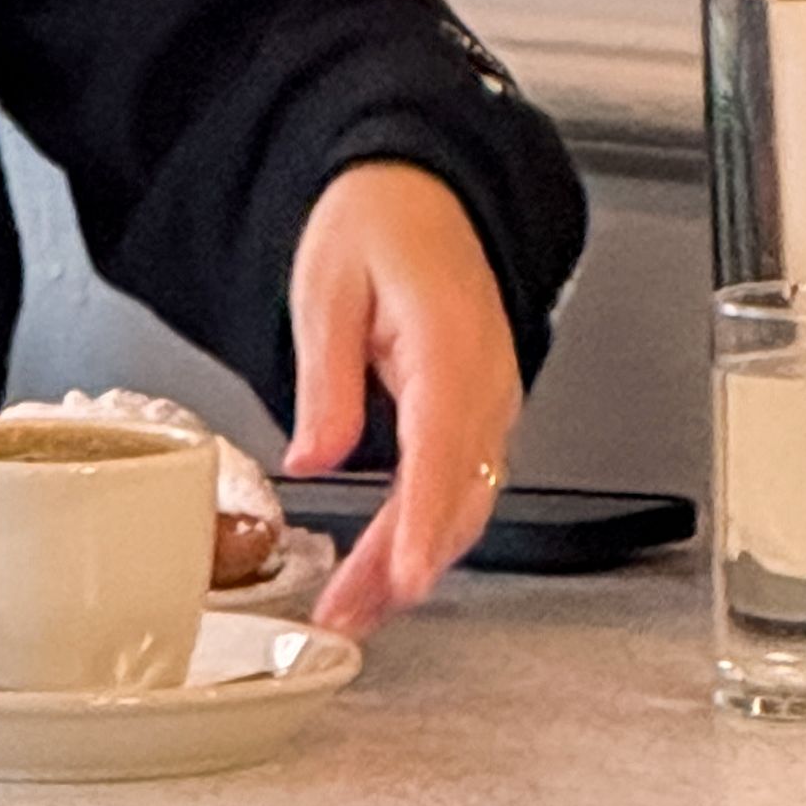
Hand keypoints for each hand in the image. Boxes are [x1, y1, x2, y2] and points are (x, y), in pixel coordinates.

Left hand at [282, 163, 522, 638]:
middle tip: (348, 614)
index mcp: (452, 342)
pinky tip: (385, 570)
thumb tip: (315, 456)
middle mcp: (486, 380)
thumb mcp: (326, 286)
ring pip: (462, 500)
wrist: (418, 190)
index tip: (407, 572)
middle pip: (457, 492)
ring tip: (353, 611)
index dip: (426, 518)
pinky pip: (459, 485)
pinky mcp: (476, 415)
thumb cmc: (378, 223)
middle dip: (406, 564)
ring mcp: (489, 401)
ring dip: (412, 561)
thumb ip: (326, 378)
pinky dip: (423, 534)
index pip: (446, 447)